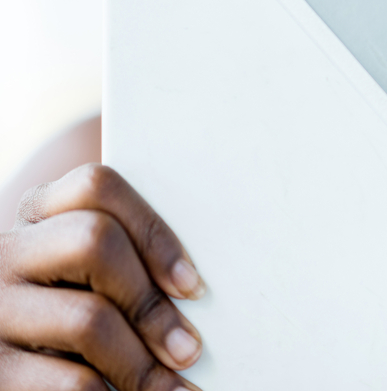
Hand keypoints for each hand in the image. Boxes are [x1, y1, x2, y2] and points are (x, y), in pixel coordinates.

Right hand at [0, 164, 206, 390]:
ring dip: (142, 364)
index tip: (192, 286)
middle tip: (189, 350)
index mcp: (35, 220)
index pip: (96, 187)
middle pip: (94, 242)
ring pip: (87, 319)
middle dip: (151, 302)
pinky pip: (72, 382)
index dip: (153, 232)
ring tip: (174, 390)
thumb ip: (121, 267)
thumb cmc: (62, 329)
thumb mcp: (81, 283)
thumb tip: (197, 291)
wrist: (11, 371)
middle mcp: (4, 255)